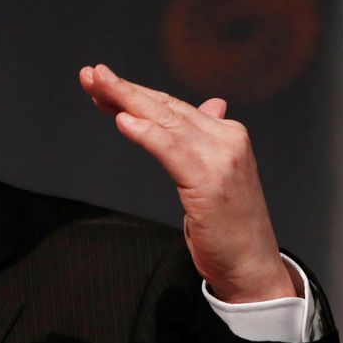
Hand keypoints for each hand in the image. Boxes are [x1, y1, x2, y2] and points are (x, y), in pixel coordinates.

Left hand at [79, 64, 300, 303]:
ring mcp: (221, 157)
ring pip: (165, 120)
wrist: (252, 267)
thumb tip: (210, 105)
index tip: (102, 84)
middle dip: (124, 89)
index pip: (173, 106)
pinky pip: (170, 149)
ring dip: (127, 100)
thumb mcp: (216, 177)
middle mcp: (226, 138)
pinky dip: (146, 133)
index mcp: (227, 134)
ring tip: (98, 85)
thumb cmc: (230, 227)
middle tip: (90, 75)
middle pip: (165, 107)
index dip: (136, 93)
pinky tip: (123, 120)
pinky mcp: (210, 180)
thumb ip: (207, 140)